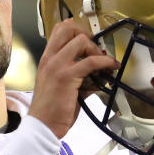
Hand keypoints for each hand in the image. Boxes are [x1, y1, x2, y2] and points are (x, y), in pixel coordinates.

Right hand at [28, 19, 118, 137]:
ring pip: (81, 41)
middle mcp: (50, 59)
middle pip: (68, 29)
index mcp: (46, 60)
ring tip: (103, 63)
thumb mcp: (59, 86)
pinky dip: (105, 63)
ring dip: (97, 50)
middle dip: (87, 35)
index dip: (76, 30)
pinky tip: (110, 68)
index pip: (58, 30)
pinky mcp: (67, 76)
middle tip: (96, 50)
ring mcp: (57, 66)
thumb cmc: (51, 110)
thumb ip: (75, 76)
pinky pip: (91, 61)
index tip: (89, 41)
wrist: (43, 126)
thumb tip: (96, 75)